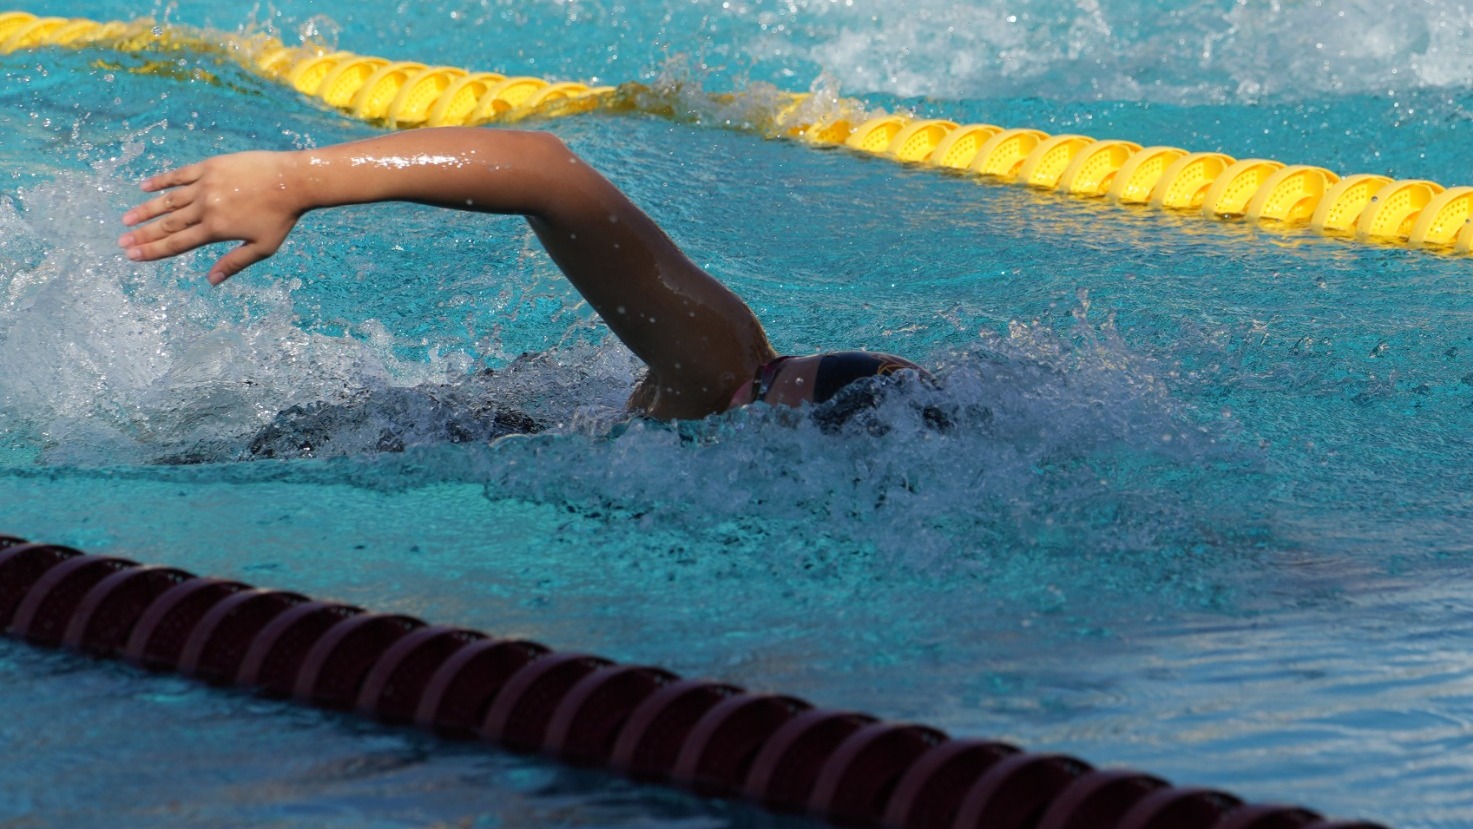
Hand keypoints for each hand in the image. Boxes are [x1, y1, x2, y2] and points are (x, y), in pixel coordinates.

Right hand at [118, 151, 306, 284]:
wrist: (292, 181)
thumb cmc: (281, 217)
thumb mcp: (262, 247)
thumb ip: (234, 263)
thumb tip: (211, 282)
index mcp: (215, 229)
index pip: (177, 244)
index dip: (152, 251)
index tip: (133, 256)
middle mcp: (205, 208)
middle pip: (167, 225)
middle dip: (142, 235)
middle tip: (121, 243)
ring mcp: (205, 185)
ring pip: (167, 200)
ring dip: (145, 210)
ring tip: (126, 220)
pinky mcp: (209, 167)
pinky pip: (179, 174)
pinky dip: (161, 181)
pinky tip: (144, 188)